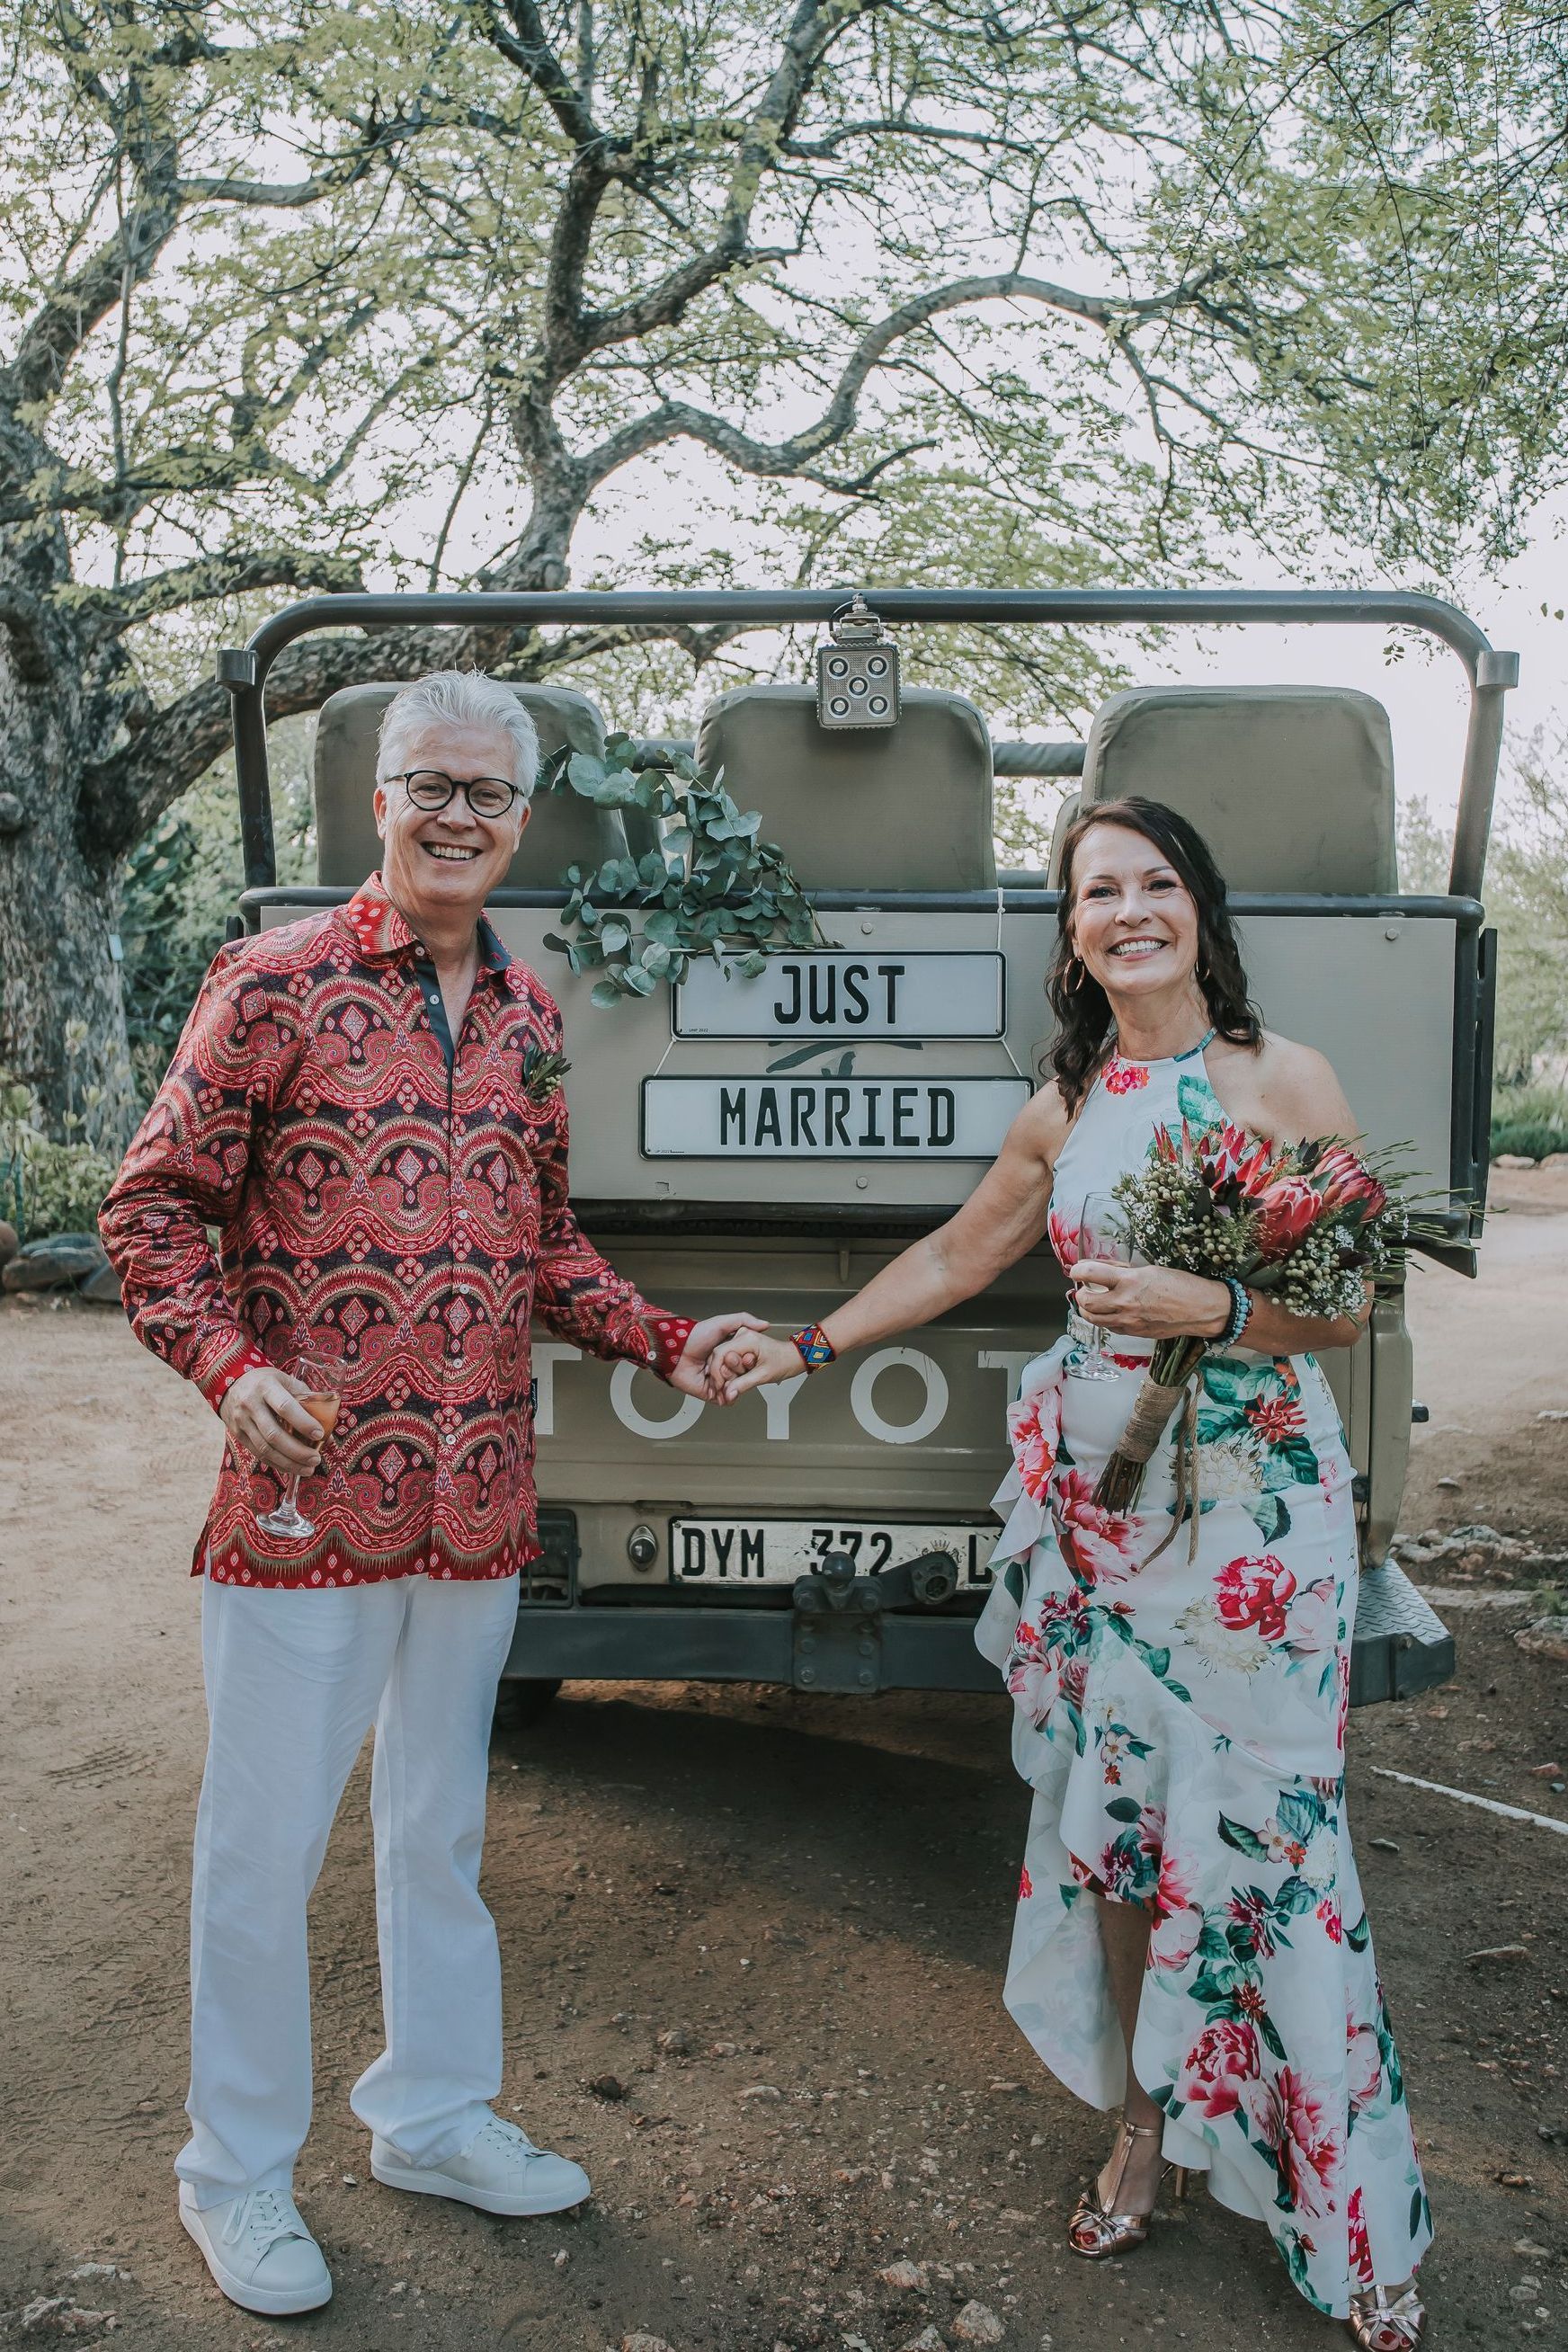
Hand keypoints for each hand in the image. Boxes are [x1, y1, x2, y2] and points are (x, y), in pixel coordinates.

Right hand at [219, 1365, 326, 1474]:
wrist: (230, 1384)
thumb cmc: (266, 1382)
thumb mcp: (285, 1380)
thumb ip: (306, 1400)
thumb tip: (328, 1427)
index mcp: (266, 1387)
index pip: (285, 1407)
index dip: (303, 1422)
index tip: (319, 1434)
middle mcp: (251, 1404)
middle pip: (274, 1434)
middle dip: (297, 1451)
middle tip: (316, 1459)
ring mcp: (241, 1421)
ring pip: (265, 1448)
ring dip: (288, 1462)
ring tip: (308, 1468)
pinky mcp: (238, 1434)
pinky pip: (258, 1453)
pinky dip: (276, 1463)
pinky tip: (291, 1468)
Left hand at [667, 1311, 768, 1398]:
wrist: (676, 1351)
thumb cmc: (695, 1336)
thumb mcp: (722, 1323)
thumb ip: (744, 1320)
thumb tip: (764, 1324)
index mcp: (727, 1352)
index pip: (746, 1361)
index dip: (749, 1362)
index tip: (750, 1359)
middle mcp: (722, 1367)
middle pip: (742, 1376)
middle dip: (741, 1374)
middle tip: (734, 1368)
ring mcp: (716, 1380)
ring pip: (734, 1389)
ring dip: (735, 1386)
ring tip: (729, 1378)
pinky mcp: (708, 1393)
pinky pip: (723, 1399)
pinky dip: (728, 1397)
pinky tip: (727, 1390)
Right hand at [710, 1329, 814, 1402]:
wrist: (793, 1358)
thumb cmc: (784, 1362)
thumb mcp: (763, 1375)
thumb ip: (743, 1384)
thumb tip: (728, 1393)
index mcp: (746, 1338)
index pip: (721, 1354)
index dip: (717, 1374)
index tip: (720, 1388)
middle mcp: (741, 1336)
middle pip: (719, 1356)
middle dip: (721, 1376)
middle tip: (729, 1389)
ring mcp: (741, 1340)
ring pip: (722, 1359)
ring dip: (724, 1375)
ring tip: (733, 1387)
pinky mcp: (741, 1346)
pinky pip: (728, 1359)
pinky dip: (728, 1372)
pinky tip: (732, 1382)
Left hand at [1070, 1259, 1229, 1341]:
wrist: (1201, 1309)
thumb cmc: (1180, 1285)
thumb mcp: (1149, 1269)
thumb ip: (1122, 1270)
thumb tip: (1101, 1267)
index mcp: (1130, 1281)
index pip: (1090, 1273)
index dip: (1077, 1270)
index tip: (1077, 1269)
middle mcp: (1125, 1303)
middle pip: (1085, 1301)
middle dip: (1080, 1293)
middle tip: (1085, 1287)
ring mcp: (1129, 1321)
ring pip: (1092, 1318)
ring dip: (1087, 1308)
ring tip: (1094, 1300)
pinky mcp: (1134, 1333)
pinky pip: (1109, 1327)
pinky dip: (1104, 1319)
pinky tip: (1111, 1311)